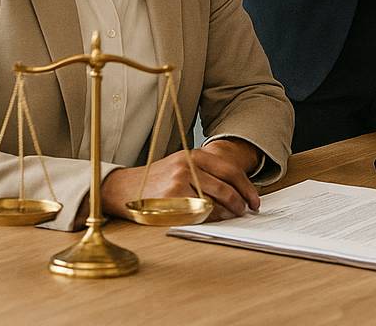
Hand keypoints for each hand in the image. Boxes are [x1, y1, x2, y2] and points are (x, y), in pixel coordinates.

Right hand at [100, 143, 260, 221]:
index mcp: (194, 155)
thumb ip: (205, 173)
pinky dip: (209, 218)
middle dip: (240, 201)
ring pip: (215, 201)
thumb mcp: (181, 166)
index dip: (246, 187)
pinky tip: (212, 220)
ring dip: (227, 212)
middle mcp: (188, 166)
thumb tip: (236, 191)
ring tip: (231, 216)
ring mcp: (179, 183)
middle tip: (246, 211)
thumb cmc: (156, 181)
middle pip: (226, 186)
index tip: (254, 200)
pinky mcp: (171, 200)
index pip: (230, 170)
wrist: (122, 188)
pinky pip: (198, 212)